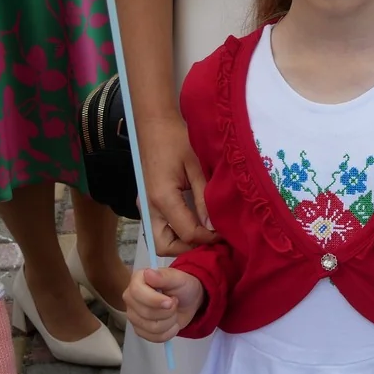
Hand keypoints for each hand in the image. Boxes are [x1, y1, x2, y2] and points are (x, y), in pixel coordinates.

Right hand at [124, 267, 204, 342]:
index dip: (154, 300)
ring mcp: (134, 316)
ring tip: (174, 312)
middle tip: (175, 302)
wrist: (189, 301)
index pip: (136, 292)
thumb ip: (164, 276)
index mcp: (137, 281)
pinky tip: (172, 323)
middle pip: (145, 313)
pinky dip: (169, 332)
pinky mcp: (140, 330)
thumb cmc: (182, 286)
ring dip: (170, 321)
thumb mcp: (179, 278)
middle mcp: (131, 298)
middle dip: (168, 311)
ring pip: (151, 328)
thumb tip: (148, 273)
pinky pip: (154, 338)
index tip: (171, 301)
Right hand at [138, 112, 213, 256]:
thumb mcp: (197, 167)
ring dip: (182, 242)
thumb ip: (204, 199)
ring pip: (160, 240)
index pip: (188, 233)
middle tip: (212, 239)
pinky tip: (197, 222)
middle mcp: (150, 207)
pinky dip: (177, 232)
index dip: (209, 238)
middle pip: (164, 246)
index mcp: (162, 198)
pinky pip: (160, 227)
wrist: (154, 125)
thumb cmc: (177, 140)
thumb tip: (213, 227)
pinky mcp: (148, 202)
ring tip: (207, 233)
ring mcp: (146, 206)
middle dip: (189, 248)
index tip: (227, 232)